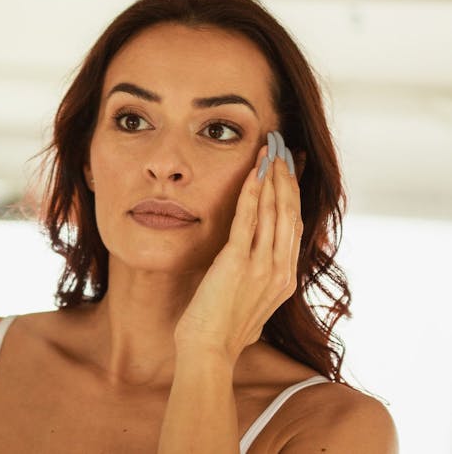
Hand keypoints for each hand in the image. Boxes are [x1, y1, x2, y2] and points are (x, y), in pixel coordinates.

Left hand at [174, 132, 301, 361]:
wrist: (208, 351)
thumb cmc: (221, 332)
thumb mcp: (251, 305)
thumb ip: (257, 284)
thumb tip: (254, 269)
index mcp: (284, 279)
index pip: (294, 227)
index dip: (293, 196)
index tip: (290, 171)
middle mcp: (280, 270)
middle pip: (289, 213)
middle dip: (286, 178)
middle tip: (283, 150)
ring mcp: (262, 266)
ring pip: (273, 212)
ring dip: (272, 178)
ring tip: (270, 152)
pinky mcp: (237, 263)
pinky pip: (248, 220)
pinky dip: (252, 193)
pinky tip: (253, 173)